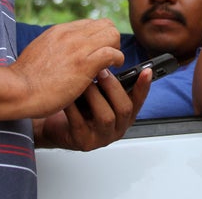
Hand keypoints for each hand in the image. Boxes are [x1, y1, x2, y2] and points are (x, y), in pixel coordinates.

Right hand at [11, 19, 123, 117]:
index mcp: (59, 31)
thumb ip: (54, 48)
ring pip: (112, 33)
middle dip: (111, 39)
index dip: (98, 37)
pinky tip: (113, 69)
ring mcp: (78, 47)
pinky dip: (117, 59)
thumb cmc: (24, 79)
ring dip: (116, 48)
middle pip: (105, 24)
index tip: (97, 50)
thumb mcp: (39, 52)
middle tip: (108, 56)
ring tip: (112, 63)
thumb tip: (62, 53)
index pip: (90, 23)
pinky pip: (112, 52)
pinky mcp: (84, 64)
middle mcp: (70, 34)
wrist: (16, 91)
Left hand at [34, 67, 151, 149]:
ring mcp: (101, 138)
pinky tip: (68, 96)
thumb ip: (109, 85)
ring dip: (95, 96)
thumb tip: (112, 59)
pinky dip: (74, 107)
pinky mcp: (83, 142)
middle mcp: (117, 129)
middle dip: (113, 87)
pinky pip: (80, 123)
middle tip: (101, 70)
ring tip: (83, 83)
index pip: (138, 100)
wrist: (54, 124)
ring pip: (106, 117)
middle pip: (125, 109)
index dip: (143, 86)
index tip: (146, 71)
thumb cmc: (78, 107)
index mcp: (124, 116)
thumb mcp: (98, 95)